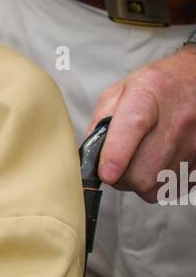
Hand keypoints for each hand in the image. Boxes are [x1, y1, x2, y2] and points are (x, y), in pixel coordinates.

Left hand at [88, 44, 195, 200]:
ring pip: (155, 186)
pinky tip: (158, 164)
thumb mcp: (122, 91)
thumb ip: (101, 122)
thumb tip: (90, 156)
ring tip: (139, 163)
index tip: (105, 173)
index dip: (115, 156)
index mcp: (148, 95)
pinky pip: (171, 188)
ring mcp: (192, 142)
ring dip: (140, 182)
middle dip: (122, 178)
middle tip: (117, 168)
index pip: (133, 127)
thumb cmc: (158, 87)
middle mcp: (176, 119)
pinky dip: (159, 183)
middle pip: (142, 174)